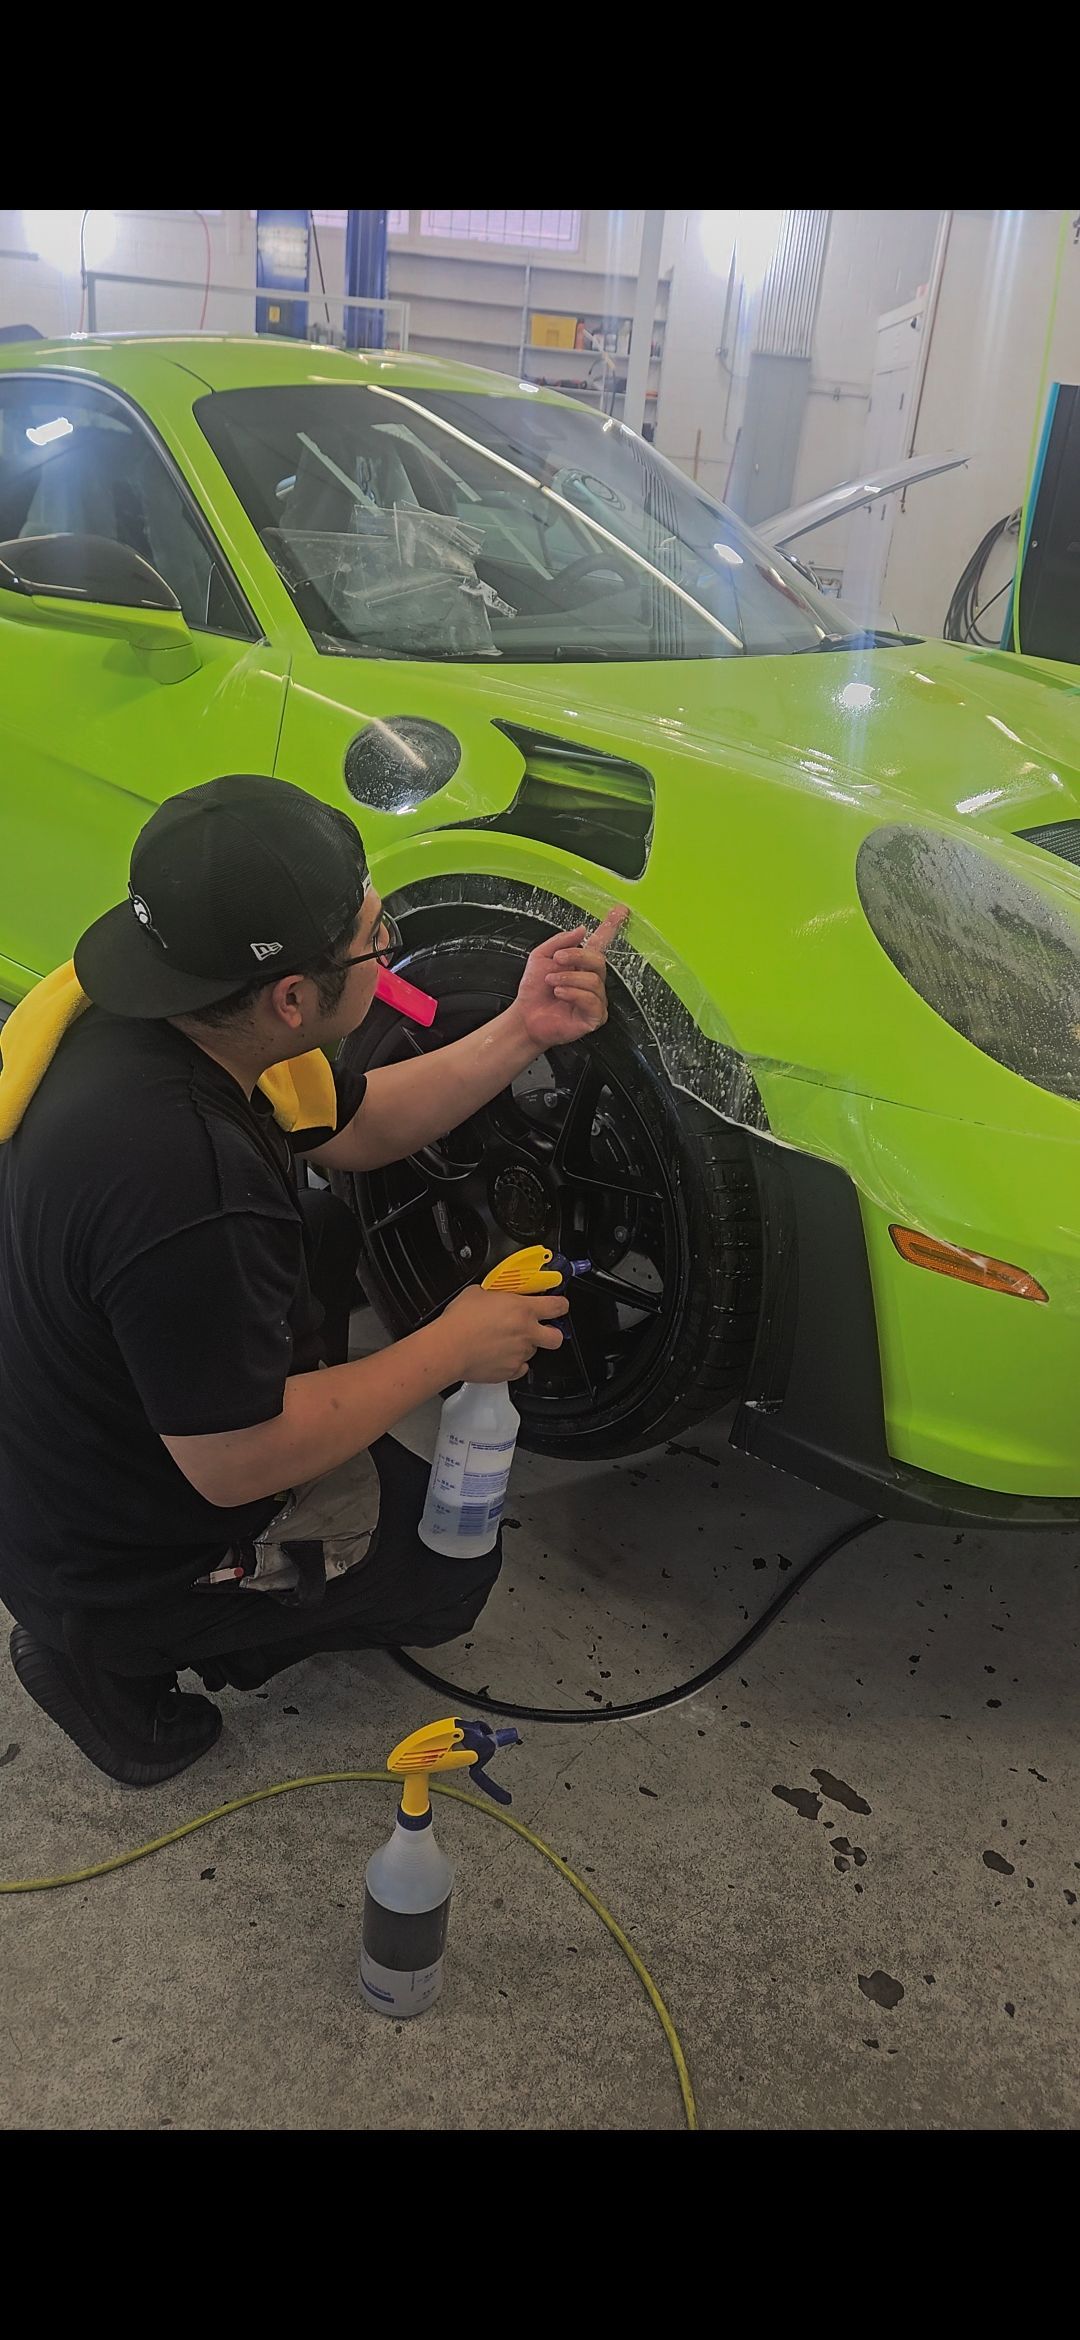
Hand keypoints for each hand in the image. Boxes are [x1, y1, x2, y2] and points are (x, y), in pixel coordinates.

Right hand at [440, 1286, 569, 1381]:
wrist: (448, 1348)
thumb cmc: (460, 1321)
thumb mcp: (479, 1292)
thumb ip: (496, 1295)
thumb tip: (497, 1295)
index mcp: (523, 1309)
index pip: (558, 1306)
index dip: (561, 1305)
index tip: (558, 1305)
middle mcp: (527, 1333)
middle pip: (557, 1337)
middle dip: (552, 1333)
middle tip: (541, 1329)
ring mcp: (520, 1354)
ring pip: (533, 1351)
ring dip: (524, 1346)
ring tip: (504, 1342)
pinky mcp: (510, 1371)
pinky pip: (519, 1367)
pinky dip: (513, 1363)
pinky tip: (499, 1355)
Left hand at [510, 905, 629, 1051]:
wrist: (526, 1016)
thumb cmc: (533, 991)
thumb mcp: (540, 957)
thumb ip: (561, 941)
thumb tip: (581, 930)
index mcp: (581, 964)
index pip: (601, 943)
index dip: (611, 926)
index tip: (620, 910)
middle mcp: (591, 980)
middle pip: (598, 960)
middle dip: (576, 957)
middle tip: (557, 960)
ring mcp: (595, 998)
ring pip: (594, 980)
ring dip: (568, 978)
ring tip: (552, 983)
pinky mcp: (594, 1016)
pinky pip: (592, 1000)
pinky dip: (573, 994)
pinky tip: (561, 994)